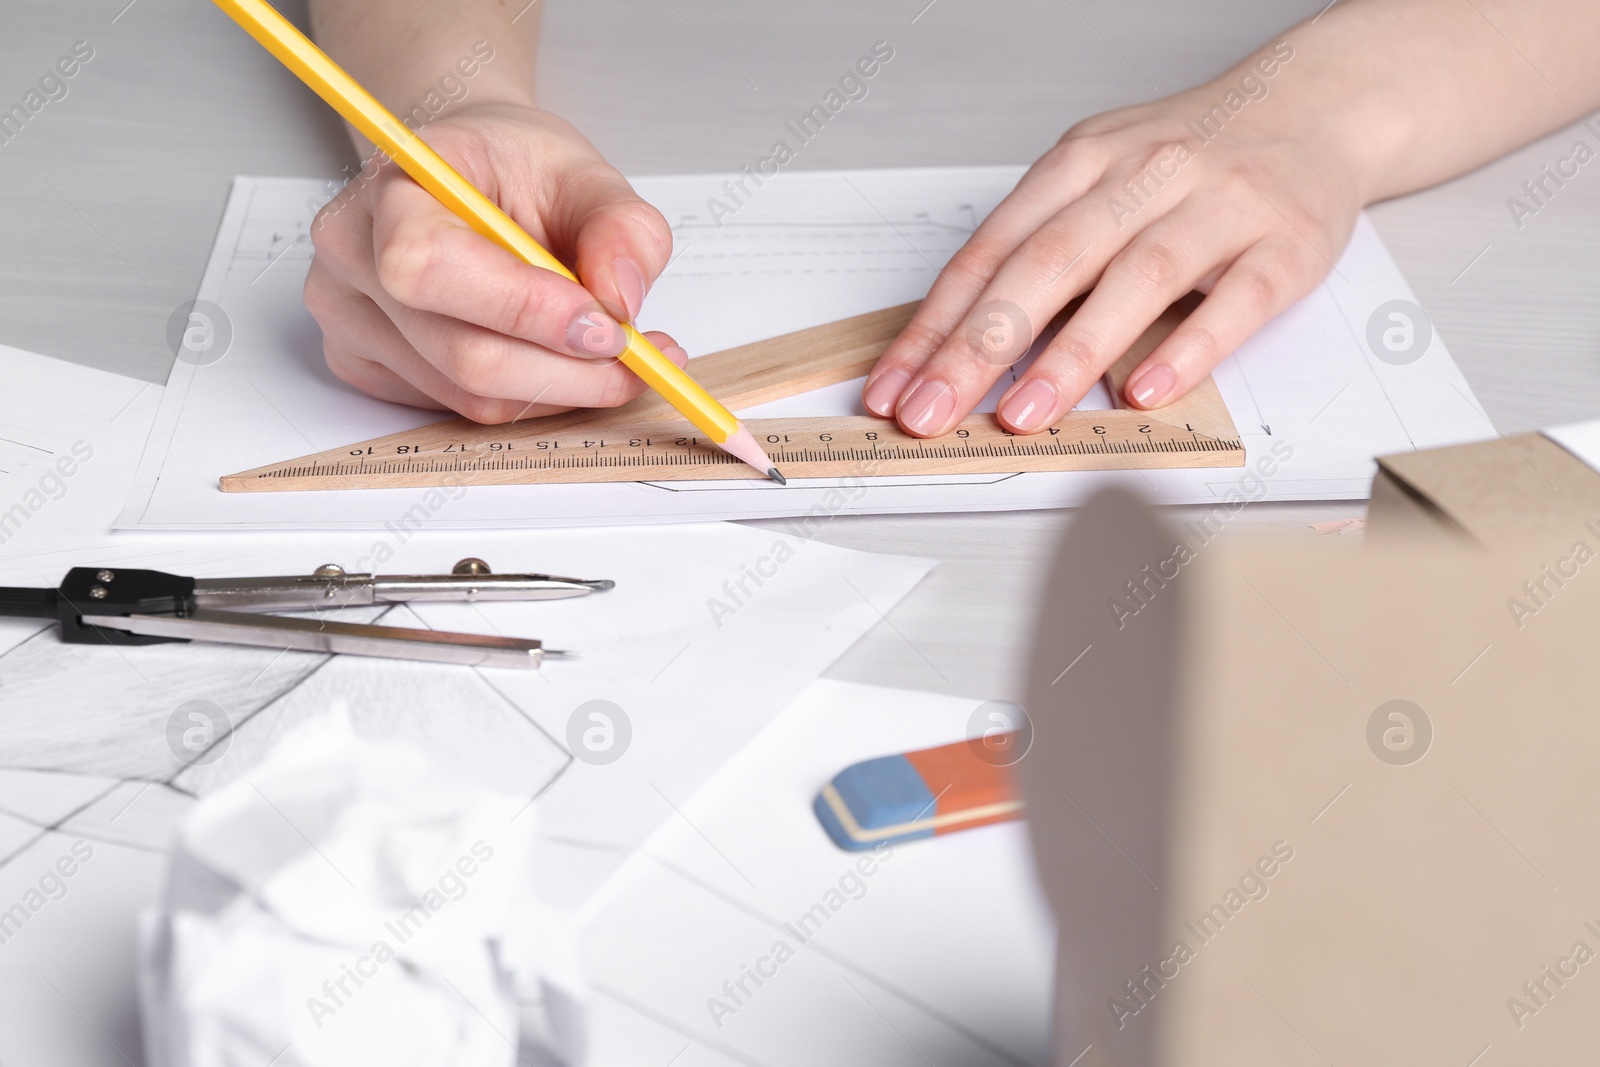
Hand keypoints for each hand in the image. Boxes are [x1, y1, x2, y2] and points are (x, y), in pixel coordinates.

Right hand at [305, 102, 682, 422]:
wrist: (465, 176)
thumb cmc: (509, 167)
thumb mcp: (585, 173)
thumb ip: (622, 227)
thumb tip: (621, 298)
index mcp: (393, 185)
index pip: (432, 266)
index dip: (526, 310)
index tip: (606, 323)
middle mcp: (351, 253)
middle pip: (463, 355)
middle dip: (570, 370)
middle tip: (638, 357)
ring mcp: (347, 317)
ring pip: (471, 396)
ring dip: (562, 388)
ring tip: (614, 354)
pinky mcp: (366, 364)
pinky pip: (462, 408)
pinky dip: (530, 394)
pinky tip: (558, 358)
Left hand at [862, 62, 1364, 436]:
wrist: (1315, 105)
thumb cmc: (1192, 159)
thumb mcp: (1099, 179)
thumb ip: (1039, 248)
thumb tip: (958, 343)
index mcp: (1079, 164)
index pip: (989, 252)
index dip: (934, 325)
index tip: (894, 387)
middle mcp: (1141, 177)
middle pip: (1045, 266)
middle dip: (976, 347)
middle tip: (930, 413)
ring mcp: (1216, 207)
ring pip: (1134, 280)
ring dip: (1071, 355)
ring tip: (1021, 415)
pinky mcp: (1284, 244)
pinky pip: (1234, 301)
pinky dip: (1188, 347)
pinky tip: (1144, 390)